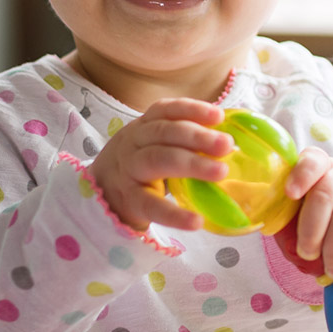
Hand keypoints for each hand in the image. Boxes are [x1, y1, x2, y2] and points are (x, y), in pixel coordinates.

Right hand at [87, 99, 232, 230]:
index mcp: (144, 127)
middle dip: (197, 137)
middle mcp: (133, 143)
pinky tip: (196, 221)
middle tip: (226, 145)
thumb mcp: (156, 146)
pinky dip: (174, 215)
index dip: (192, 110)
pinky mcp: (130, 201)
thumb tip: (232, 143)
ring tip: (221, 172)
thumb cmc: (141, 166)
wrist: (100, 194)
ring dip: (191, 164)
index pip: (165, 111)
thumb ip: (186, 141)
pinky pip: (151, 206)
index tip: (219, 116)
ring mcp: (129, 171)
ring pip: (157, 161)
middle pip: (164, 133)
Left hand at [280, 147, 332, 279]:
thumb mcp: (305, 212)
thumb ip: (288, 216)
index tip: (291, 194)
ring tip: (331, 270)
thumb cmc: (326, 219)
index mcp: (317, 169)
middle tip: (307, 254)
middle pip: (325, 195)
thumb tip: (268, 228)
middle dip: (312, 230)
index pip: (311, 162)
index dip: (300, 176)